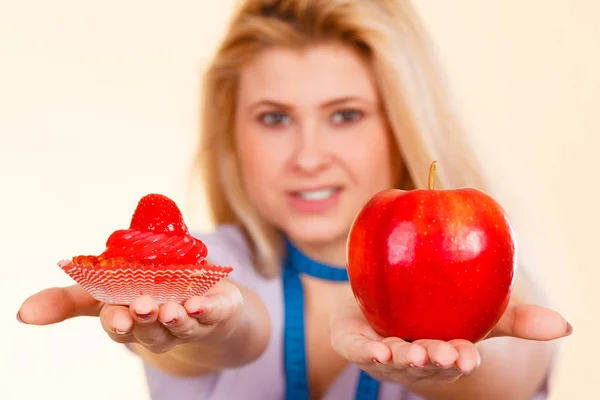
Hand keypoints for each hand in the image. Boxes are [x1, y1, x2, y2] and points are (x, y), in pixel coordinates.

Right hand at [17, 279, 242, 353]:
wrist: (201, 296)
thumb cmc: (146, 291)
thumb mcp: (104, 291)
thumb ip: (68, 300)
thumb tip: (21, 313)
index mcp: (130, 320)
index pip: (119, 325)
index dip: (118, 321)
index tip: (117, 316)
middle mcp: (158, 326)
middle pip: (150, 328)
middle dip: (145, 319)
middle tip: (143, 306)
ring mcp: (190, 321)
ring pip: (181, 326)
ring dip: (177, 318)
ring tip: (173, 308)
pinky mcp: (217, 310)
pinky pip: (214, 314)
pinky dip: (210, 309)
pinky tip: (203, 303)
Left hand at [330, 297, 570, 385]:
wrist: (380, 296)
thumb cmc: (434, 307)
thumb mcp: (479, 309)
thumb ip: (515, 318)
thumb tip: (566, 325)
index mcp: (443, 353)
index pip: (456, 360)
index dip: (462, 360)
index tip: (468, 357)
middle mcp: (414, 358)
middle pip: (426, 364)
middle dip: (434, 361)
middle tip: (443, 353)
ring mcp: (383, 353)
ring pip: (393, 361)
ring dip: (401, 360)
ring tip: (407, 354)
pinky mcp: (353, 341)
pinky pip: (356, 349)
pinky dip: (364, 351)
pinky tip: (375, 350)